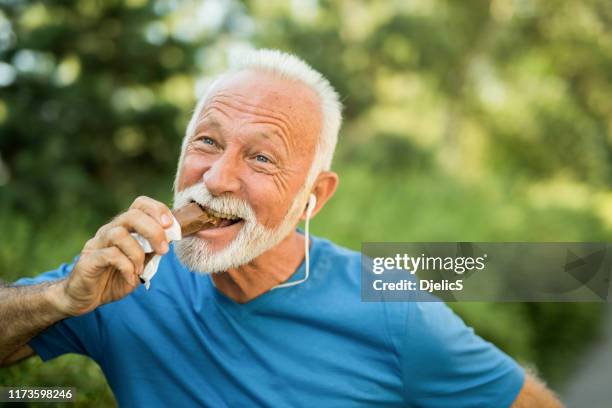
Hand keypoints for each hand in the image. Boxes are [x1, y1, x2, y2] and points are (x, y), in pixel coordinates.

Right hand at [54, 196, 173, 315]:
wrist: (84, 297)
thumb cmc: (113, 279)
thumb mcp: (140, 265)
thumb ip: (152, 251)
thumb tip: (171, 238)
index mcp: (124, 228)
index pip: (140, 205)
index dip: (157, 209)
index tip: (171, 226)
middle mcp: (110, 231)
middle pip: (132, 215)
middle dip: (153, 231)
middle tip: (164, 250)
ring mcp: (97, 244)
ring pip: (120, 234)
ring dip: (137, 253)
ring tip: (140, 270)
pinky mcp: (89, 260)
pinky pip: (110, 255)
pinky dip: (126, 267)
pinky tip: (130, 278)